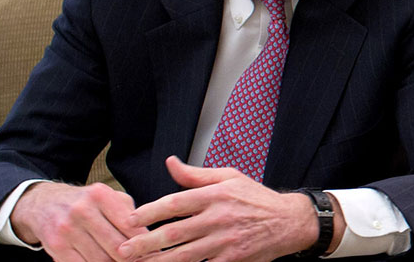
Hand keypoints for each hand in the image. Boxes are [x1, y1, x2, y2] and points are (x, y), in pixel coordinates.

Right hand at [10, 181, 147, 261]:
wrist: (44, 204)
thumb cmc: (86, 203)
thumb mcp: (108, 198)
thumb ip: (130, 214)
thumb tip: (151, 239)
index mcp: (100, 195)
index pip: (129, 225)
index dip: (144, 242)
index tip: (154, 251)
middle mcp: (82, 210)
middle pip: (116, 246)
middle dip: (132, 258)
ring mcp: (67, 230)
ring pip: (100, 260)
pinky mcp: (56, 246)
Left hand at [118, 156, 343, 261]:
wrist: (289, 222)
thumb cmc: (257, 198)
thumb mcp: (230, 177)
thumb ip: (196, 174)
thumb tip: (170, 162)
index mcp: (215, 194)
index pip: (175, 202)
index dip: (149, 211)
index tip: (131, 219)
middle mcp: (218, 217)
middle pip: (174, 232)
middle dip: (145, 243)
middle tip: (123, 249)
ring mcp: (225, 241)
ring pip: (184, 255)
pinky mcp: (232, 260)